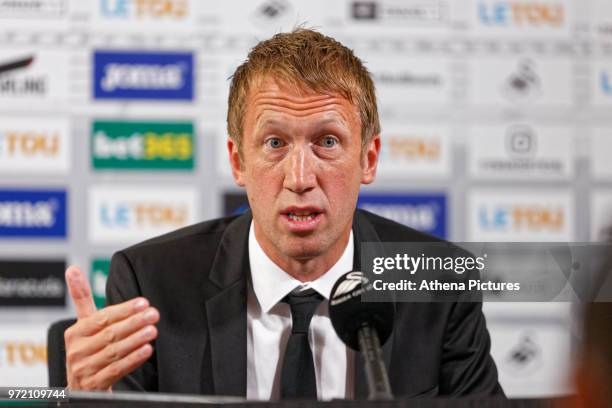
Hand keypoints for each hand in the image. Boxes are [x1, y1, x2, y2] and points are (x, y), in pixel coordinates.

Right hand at [64, 265, 158, 389]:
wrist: (81, 387)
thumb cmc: (87, 349)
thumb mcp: (83, 324)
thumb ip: (81, 298)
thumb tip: (73, 269)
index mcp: (75, 333)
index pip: (102, 318)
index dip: (123, 310)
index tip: (143, 303)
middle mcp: (77, 351)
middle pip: (110, 334)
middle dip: (134, 323)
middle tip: (153, 314)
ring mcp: (84, 369)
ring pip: (114, 351)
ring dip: (135, 340)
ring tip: (152, 330)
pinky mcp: (94, 385)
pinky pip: (116, 370)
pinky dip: (132, 359)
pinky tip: (146, 350)